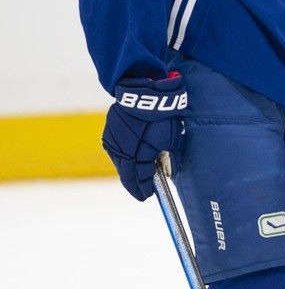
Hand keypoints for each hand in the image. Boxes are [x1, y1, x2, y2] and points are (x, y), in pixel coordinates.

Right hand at [102, 72, 186, 200]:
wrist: (144, 93)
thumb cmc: (162, 116)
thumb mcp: (172, 138)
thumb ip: (171, 158)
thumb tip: (170, 173)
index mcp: (136, 157)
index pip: (139, 180)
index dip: (145, 189)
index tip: (148, 195)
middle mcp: (121, 153)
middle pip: (127, 175)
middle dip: (135, 184)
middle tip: (142, 191)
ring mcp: (112, 143)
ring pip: (120, 163)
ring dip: (128, 170)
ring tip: (137, 176)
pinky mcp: (108, 133)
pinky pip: (116, 151)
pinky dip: (124, 157)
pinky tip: (130, 158)